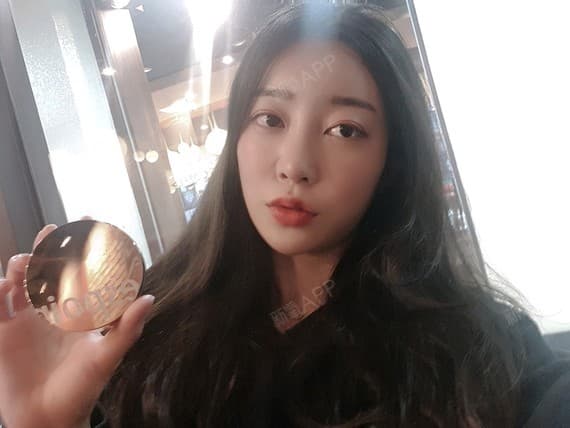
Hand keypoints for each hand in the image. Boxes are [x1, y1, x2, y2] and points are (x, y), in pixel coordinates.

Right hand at [0, 223, 153, 427]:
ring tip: (26, 263)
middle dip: (50, 246)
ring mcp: (28, 319)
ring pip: (21, 281)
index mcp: (80, 310)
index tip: (89, 222)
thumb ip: (127, 329)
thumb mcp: (107, 357)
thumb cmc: (82, 388)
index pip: (82, 271)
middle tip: (53, 230)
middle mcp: (54, 309)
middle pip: (49, 268)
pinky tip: (3, 287)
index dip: (85, 247)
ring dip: (22, 267)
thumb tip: (149, 298)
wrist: (48, 419)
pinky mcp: (5, 333)